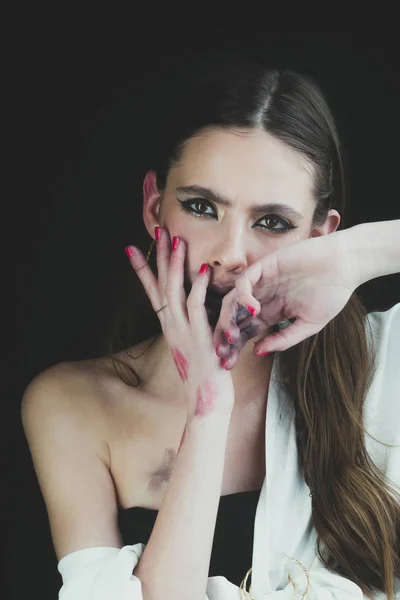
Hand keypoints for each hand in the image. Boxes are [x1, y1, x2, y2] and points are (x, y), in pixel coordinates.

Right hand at [126, 228, 234, 417]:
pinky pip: (197, 306)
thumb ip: (190, 325)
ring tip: (176, 240)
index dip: (142, 269)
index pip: (151, 291)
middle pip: (160, 284)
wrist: (206, 402)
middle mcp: (172, 325)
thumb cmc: (202, 374)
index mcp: (169, 325)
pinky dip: (199, 287)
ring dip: (175, 264)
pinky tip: (204, 269)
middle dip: (158, 256)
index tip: (131, 249)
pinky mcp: (199, 337)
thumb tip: (194, 308)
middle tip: (157, 230)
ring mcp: (183, 330)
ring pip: (175, 291)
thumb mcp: (192, 345)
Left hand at [213, 230, 356, 368]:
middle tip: (222, 353)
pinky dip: (244, 296)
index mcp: (271, 312)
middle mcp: (261, 297)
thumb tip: (257, 352)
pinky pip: (245, 281)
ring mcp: (261, 282)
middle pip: (234, 318)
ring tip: (232, 336)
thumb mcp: (309, 324)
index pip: (245, 331)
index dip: (235, 348)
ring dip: (228, 319)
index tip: (228, 365)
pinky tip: (253, 309)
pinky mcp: (264, 266)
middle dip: (225, 337)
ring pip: (232, 301)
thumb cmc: (331, 294)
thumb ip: (285, 339)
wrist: (345, 266)